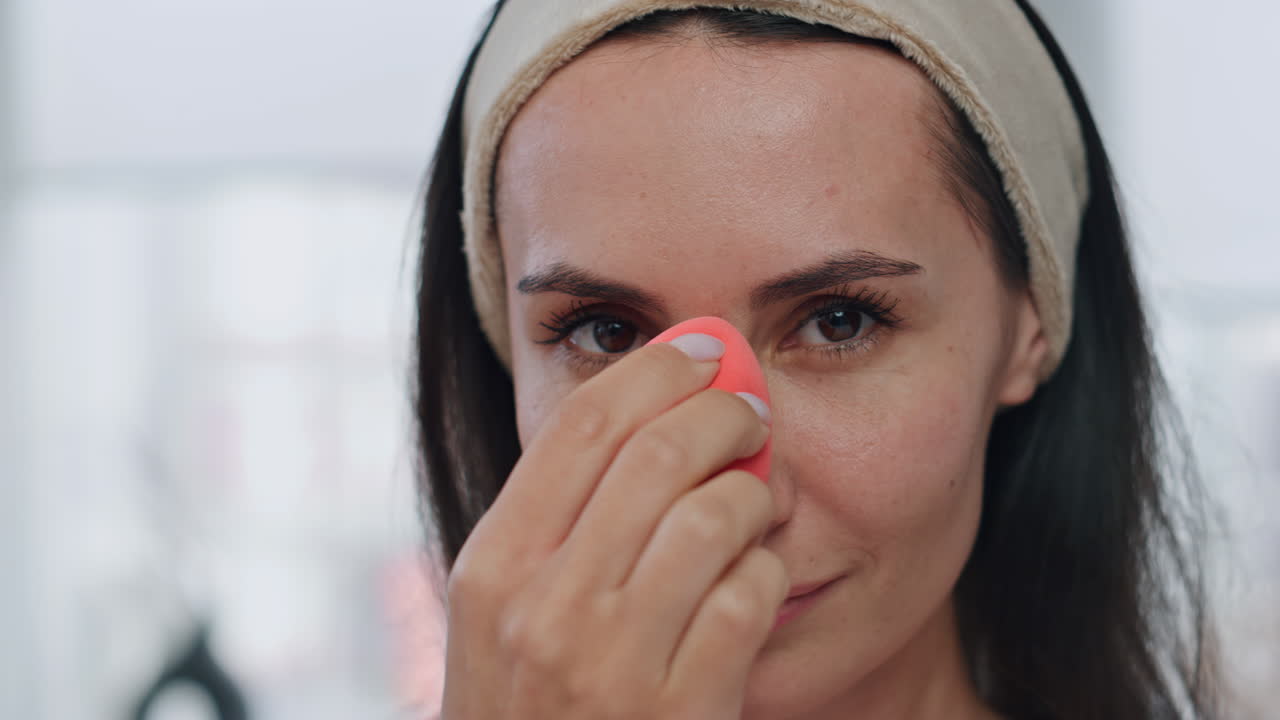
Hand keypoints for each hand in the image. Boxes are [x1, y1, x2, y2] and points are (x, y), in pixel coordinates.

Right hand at [441, 336, 783, 719]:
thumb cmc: (528, 710)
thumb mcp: (504, 616)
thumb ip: (559, 521)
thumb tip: (648, 411)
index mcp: (493, 567)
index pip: (583, 424)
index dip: (655, 368)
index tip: (702, 346)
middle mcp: (544, 607)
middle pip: (659, 453)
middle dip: (723, 413)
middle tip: (751, 411)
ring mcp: (613, 663)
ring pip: (716, 515)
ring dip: (752, 495)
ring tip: (753, 504)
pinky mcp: (681, 710)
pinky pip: (750, 596)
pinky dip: (764, 573)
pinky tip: (751, 582)